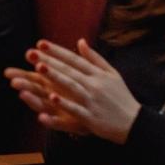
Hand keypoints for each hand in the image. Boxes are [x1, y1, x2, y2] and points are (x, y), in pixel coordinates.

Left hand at [18, 39, 140, 143]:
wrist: (134, 123)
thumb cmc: (121, 97)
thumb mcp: (112, 74)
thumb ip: (94, 58)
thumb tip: (80, 41)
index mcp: (98, 74)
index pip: (74, 59)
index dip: (57, 51)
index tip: (40, 43)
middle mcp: (94, 85)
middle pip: (69, 70)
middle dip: (49, 60)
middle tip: (30, 53)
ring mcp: (92, 101)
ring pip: (71, 86)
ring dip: (55, 77)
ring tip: (38, 68)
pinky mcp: (91, 117)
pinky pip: (75, 109)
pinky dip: (64, 103)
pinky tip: (51, 97)